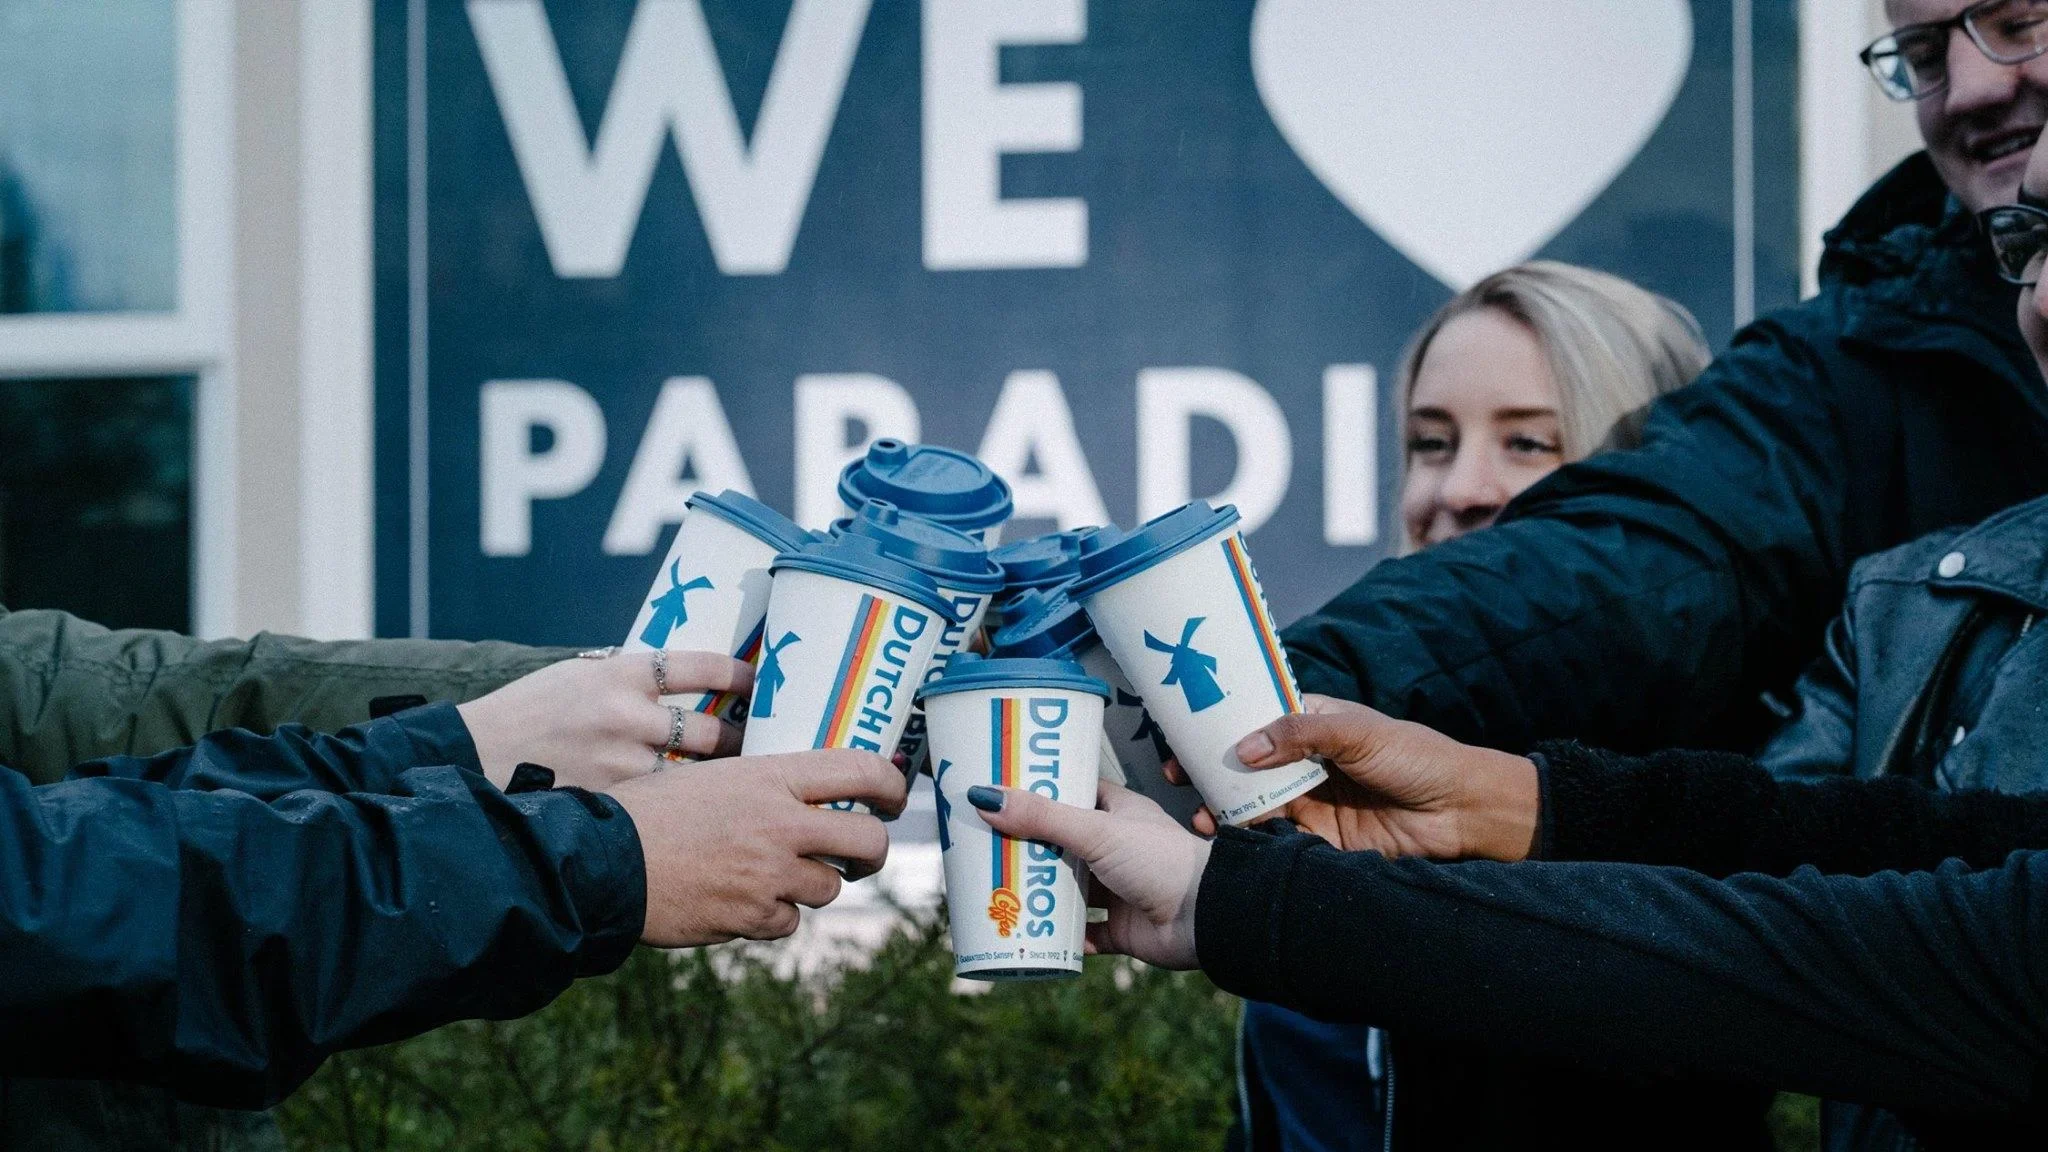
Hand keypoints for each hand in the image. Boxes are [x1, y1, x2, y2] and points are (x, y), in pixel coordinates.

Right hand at [458, 650, 751, 790]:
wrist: (472, 756)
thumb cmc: (529, 711)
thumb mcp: (579, 675)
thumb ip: (631, 679)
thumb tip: (686, 679)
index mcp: (621, 673)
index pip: (701, 667)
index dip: (740, 677)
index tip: (760, 685)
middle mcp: (627, 715)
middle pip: (714, 732)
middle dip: (743, 744)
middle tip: (762, 750)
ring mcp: (620, 764)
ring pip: (696, 779)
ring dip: (722, 787)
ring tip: (742, 794)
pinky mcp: (610, 803)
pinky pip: (664, 810)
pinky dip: (684, 815)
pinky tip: (703, 823)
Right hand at [610, 748, 906, 946]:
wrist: (603, 862)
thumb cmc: (650, 811)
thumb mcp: (711, 776)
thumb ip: (763, 786)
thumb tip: (806, 796)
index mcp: (771, 776)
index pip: (861, 770)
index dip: (893, 784)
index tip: (895, 796)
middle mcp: (781, 824)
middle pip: (869, 840)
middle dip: (873, 850)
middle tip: (862, 854)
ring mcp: (771, 874)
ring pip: (829, 886)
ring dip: (812, 884)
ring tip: (772, 874)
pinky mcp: (754, 916)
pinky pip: (789, 920)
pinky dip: (774, 914)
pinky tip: (742, 899)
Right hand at [969, 780, 1208, 969]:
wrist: (1205, 918)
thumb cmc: (1160, 861)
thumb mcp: (1096, 831)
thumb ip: (1043, 818)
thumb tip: (985, 798)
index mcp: (1119, 813)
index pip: (1077, 793)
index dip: (1045, 790)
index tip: (1005, 790)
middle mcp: (1118, 849)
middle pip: (1065, 845)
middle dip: (1031, 849)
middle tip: (987, 846)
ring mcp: (1119, 890)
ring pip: (1070, 891)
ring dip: (1041, 894)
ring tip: (997, 890)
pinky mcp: (1121, 930)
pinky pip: (1083, 935)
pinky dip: (1060, 938)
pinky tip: (1030, 935)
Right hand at [1210, 695, 1538, 860]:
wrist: (1463, 812)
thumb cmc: (1417, 757)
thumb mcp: (1357, 731)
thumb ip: (1299, 734)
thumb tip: (1244, 747)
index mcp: (1315, 727)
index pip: (1258, 721)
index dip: (1221, 725)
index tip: (1185, 732)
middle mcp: (1307, 765)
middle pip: (1248, 767)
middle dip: (1211, 771)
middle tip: (1179, 777)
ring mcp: (1312, 803)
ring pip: (1255, 805)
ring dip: (1224, 808)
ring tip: (1200, 815)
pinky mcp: (1321, 842)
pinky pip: (1277, 840)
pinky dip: (1251, 840)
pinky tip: (1228, 839)